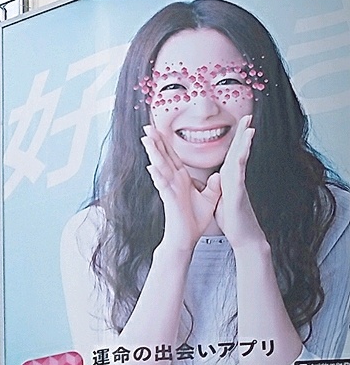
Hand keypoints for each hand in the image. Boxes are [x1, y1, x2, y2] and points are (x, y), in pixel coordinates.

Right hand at [141, 123, 220, 251]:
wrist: (186, 238)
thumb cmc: (194, 221)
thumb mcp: (209, 199)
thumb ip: (212, 186)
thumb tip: (217, 175)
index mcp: (182, 180)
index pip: (173, 157)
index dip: (166, 143)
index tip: (160, 129)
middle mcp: (173, 182)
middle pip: (163, 157)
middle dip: (155, 142)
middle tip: (147, 126)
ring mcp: (170, 189)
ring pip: (160, 167)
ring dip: (153, 153)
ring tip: (146, 139)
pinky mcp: (169, 199)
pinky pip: (163, 185)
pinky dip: (157, 176)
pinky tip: (152, 166)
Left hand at [212, 115, 268, 253]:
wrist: (243, 236)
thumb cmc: (232, 218)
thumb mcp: (221, 197)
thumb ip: (220, 184)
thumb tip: (217, 176)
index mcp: (229, 177)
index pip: (232, 153)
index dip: (236, 138)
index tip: (240, 123)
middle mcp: (234, 178)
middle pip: (239, 152)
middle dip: (243, 134)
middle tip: (248, 116)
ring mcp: (238, 185)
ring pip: (240, 160)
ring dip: (245, 144)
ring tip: (250, 128)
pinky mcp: (238, 194)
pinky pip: (238, 176)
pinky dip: (240, 163)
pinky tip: (243, 153)